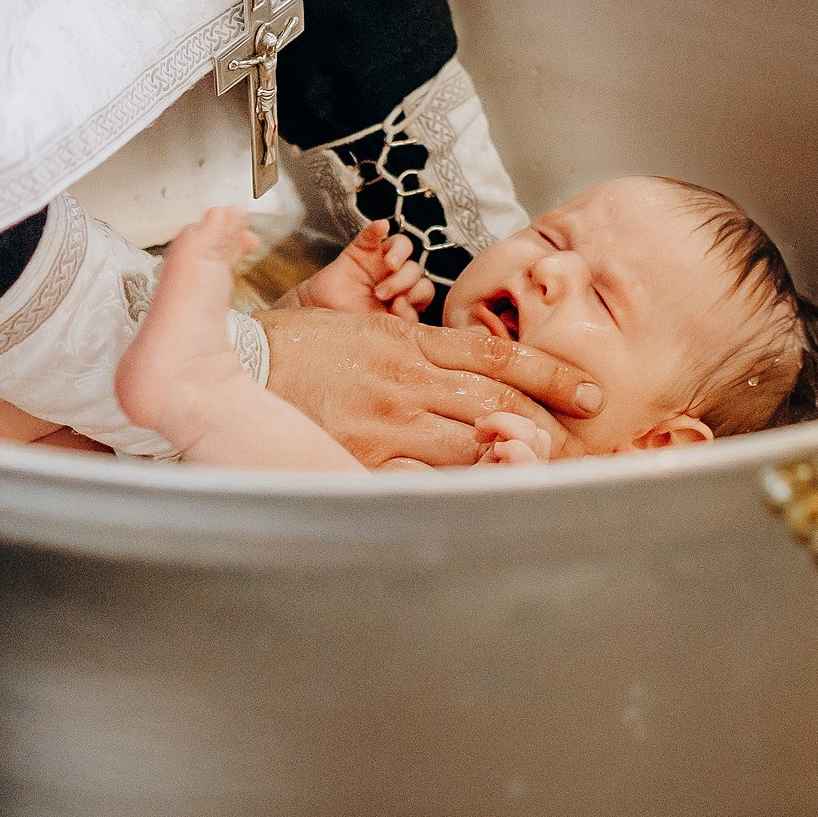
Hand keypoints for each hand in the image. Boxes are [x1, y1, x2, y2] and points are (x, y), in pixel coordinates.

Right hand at [255, 308, 601, 466]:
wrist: (228, 368)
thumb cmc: (293, 347)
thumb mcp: (360, 321)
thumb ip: (413, 336)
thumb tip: (460, 347)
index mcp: (408, 342)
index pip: (498, 355)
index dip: (551, 373)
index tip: (589, 391)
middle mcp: (406, 381)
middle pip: (499, 403)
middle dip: (550, 422)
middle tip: (589, 438)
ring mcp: (386, 423)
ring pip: (473, 442)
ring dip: (518, 456)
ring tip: (554, 470)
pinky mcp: (362, 458)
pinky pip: (427, 480)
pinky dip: (465, 488)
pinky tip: (493, 495)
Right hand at [278, 221, 434, 320]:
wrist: (316, 318)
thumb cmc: (347, 327)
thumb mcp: (379, 329)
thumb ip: (400, 322)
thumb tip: (411, 314)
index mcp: (403, 299)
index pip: (424, 290)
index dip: (417, 297)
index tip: (398, 308)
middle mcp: (394, 278)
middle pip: (415, 269)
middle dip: (403, 281)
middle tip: (382, 294)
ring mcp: (378, 262)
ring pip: (402, 246)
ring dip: (400, 254)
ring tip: (389, 265)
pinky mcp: (360, 250)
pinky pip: (371, 234)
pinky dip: (377, 229)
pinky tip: (380, 227)